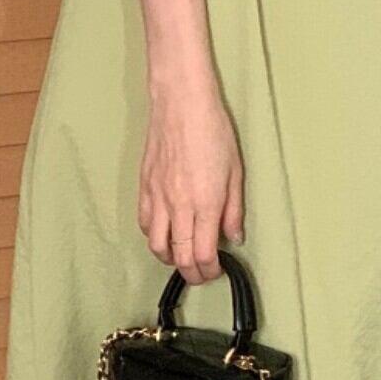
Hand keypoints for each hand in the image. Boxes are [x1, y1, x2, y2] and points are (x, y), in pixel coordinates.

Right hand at [138, 87, 244, 284]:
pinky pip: (145, 224)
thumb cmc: (213, 131)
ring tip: (182, 258)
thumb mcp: (236, 171)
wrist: (181, 105)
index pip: (203, 254)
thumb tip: (234, 236)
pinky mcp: (144, 187)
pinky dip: (154, 237)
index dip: (209, 271)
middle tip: (201, 274)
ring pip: (157, 245)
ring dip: (170, 259)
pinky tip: (165, 234)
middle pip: (179, 257)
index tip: (216, 271)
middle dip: (191, 273)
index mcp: (206, 203)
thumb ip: (234, 209)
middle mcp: (180, 205)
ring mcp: (158, 197)